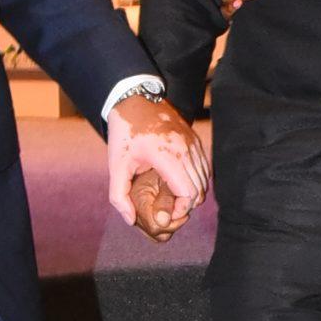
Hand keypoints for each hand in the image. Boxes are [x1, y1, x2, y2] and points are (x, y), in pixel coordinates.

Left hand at [106, 91, 208, 232]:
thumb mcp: (115, 165)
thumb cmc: (124, 134)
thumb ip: (118, 196)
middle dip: (188, 205)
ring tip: (175, 199)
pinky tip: (180, 183)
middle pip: (200, 189)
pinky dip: (197, 180)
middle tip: (171, 211)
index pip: (188, 192)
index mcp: (166, 155)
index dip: (182, 210)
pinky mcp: (195, 140)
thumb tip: (130, 220)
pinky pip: (204, 167)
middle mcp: (185, 149)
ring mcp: (193, 143)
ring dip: (193, 193)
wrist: (135, 100)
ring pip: (205, 179)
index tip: (168, 215)